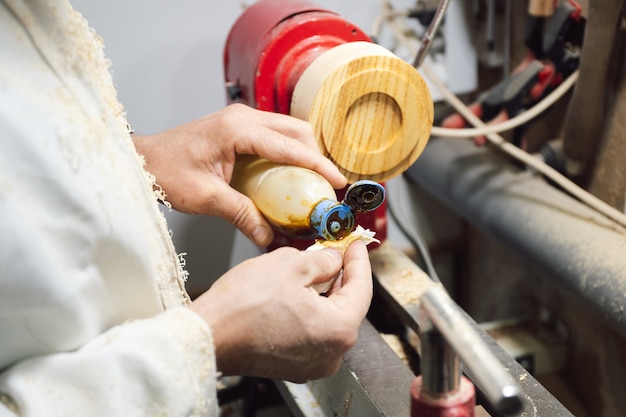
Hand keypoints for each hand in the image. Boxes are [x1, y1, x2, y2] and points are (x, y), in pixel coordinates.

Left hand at [132, 103, 346, 245]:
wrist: (142, 160)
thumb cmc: (166, 173)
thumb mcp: (206, 198)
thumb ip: (241, 214)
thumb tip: (268, 237)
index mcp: (238, 130)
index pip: (291, 146)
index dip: (319, 164)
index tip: (339, 181)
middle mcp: (244, 118)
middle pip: (297, 130)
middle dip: (316, 156)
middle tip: (325, 185)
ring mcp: (241, 120)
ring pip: (288, 130)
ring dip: (304, 152)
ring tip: (310, 182)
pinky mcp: (238, 128)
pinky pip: (274, 136)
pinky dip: (288, 152)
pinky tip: (288, 175)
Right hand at [188, 240, 371, 382]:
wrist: (208, 335)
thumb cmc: (243, 306)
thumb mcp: (291, 264)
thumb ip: (323, 260)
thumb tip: (332, 259)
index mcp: (339, 330)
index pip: (362, 288)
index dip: (359, 260)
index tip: (356, 244)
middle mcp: (331, 354)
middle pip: (346, 306)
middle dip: (341, 276)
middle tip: (336, 252)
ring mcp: (311, 364)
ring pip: (328, 320)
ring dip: (324, 293)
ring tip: (314, 267)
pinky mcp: (292, 365)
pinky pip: (311, 332)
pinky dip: (309, 311)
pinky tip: (298, 292)